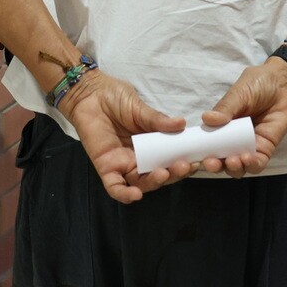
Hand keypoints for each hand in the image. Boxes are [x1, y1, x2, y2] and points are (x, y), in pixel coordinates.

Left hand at [55, 70, 191, 202]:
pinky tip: (136, 194)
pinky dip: (125, 194)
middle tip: (184, 165)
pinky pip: (115, 187)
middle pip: (159, 175)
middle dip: (173, 174)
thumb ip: (157, 120)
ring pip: (141, 183)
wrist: (88, 92)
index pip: (170, 159)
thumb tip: (182, 123)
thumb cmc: (114, 97)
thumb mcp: (139, 108)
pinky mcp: (106, 168)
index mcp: (151, 145)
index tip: (198, 160)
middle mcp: (139, 158)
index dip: (184, 163)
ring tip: (163, 173)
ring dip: (154, 183)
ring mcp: (122, 164)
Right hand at [200, 57, 286, 177]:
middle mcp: (233, 139)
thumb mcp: (239, 92)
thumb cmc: (258, 84)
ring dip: (232, 168)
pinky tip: (247, 158)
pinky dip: (251, 165)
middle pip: (220, 159)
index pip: (208, 143)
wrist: (284, 83)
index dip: (201, 151)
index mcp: (222, 125)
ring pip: (238, 166)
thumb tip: (206, 119)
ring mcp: (250, 145)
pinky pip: (257, 164)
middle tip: (212, 162)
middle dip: (215, 165)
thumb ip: (225, 108)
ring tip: (232, 160)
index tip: (196, 155)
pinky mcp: (266, 148)